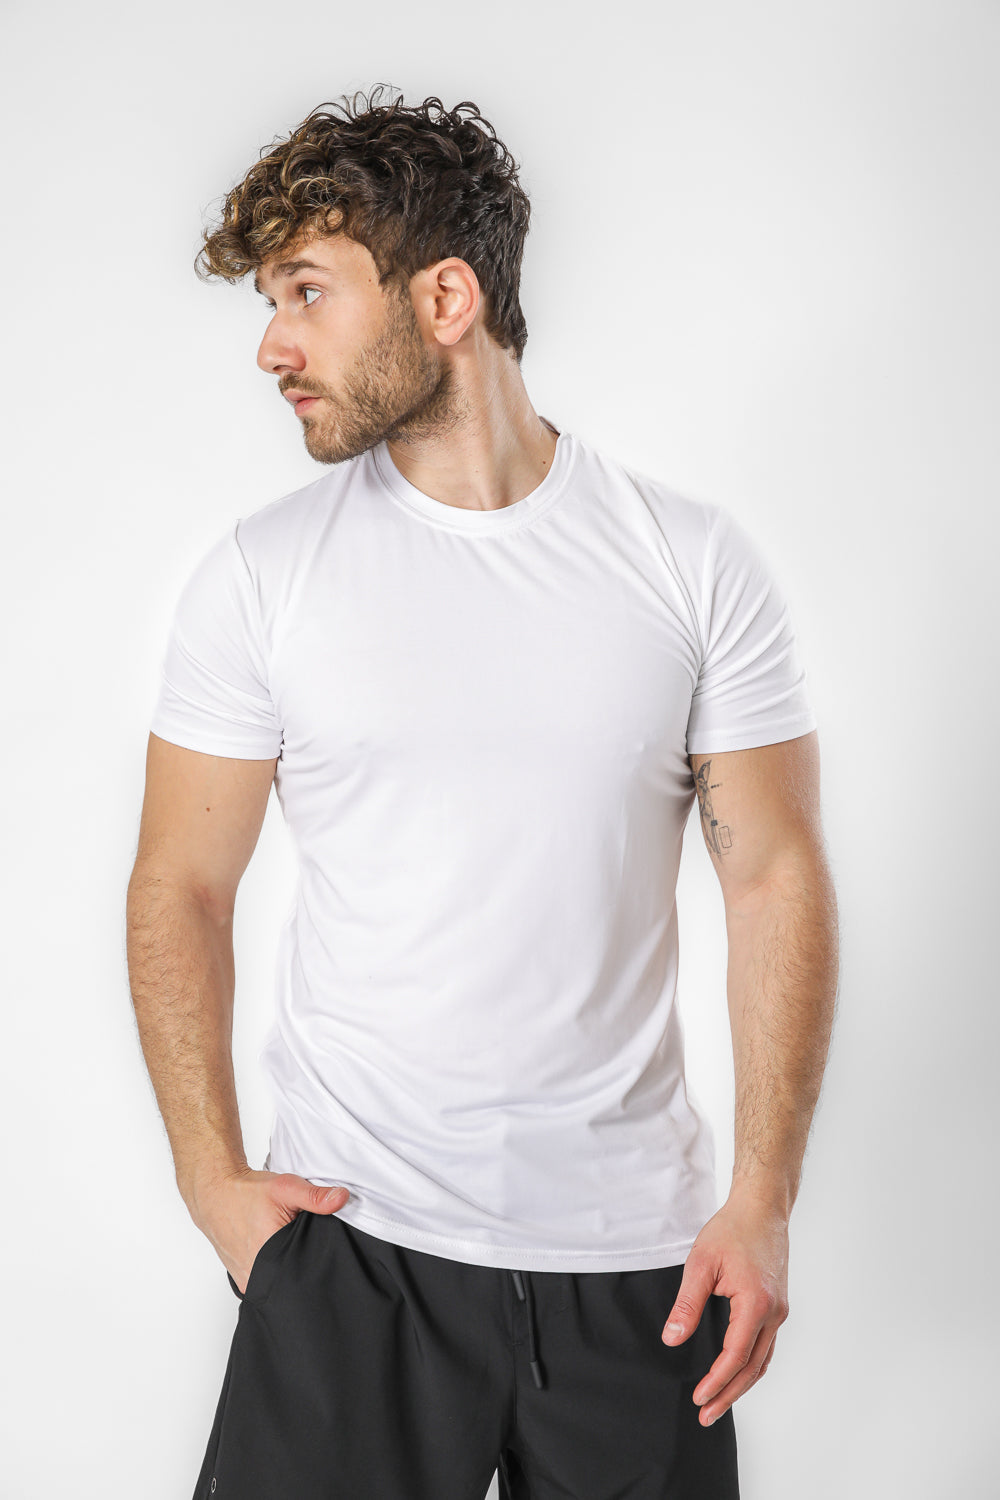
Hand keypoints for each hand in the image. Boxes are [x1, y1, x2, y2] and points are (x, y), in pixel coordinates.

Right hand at [190, 1167, 350, 1294]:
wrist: (215, 1195)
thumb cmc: (246, 1193)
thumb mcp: (285, 1188)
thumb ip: (315, 1196)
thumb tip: (342, 1198)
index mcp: (269, 1260)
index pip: (306, 1275)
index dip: (320, 1264)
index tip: (324, 1251)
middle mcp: (256, 1277)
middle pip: (293, 1282)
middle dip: (305, 1266)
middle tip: (306, 1244)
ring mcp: (248, 1282)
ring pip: (280, 1285)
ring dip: (289, 1270)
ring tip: (291, 1248)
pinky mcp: (244, 1281)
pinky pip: (267, 1283)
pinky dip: (276, 1271)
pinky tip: (278, 1254)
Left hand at [660, 1188, 789, 1425]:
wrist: (762, 1209)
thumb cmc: (731, 1230)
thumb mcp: (701, 1263)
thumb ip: (687, 1304)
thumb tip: (672, 1338)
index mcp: (756, 1304)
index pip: (735, 1356)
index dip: (716, 1382)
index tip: (698, 1398)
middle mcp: (773, 1313)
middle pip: (752, 1368)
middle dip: (729, 1394)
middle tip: (706, 1416)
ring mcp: (779, 1311)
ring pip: (762, 1361)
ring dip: (741, 1385)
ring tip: (718, 1403)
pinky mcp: (778, 1307)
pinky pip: (765, 1346)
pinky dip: (751, 1366)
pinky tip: (735, 1374)